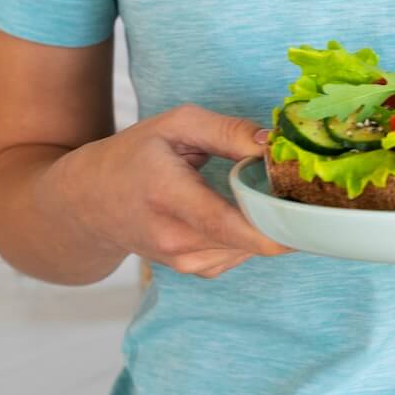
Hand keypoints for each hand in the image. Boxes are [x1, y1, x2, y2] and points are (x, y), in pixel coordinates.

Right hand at [46, 104, 289, 277]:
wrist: (86, 203)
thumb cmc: (132, 156)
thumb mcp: (176, 125)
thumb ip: (227, 131)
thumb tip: (273, 144)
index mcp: (168, 195)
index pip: (227, 225)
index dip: (274, 226)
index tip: (308, 214)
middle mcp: (174, 238)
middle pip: (248, 239)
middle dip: (280, 215)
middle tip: (298, 186)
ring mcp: (182, 260)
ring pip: (248, 249)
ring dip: (265, 225)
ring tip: (260, 192)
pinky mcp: (191, 269)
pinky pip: (238, 255)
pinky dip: (249, 236)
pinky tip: (239, 211)